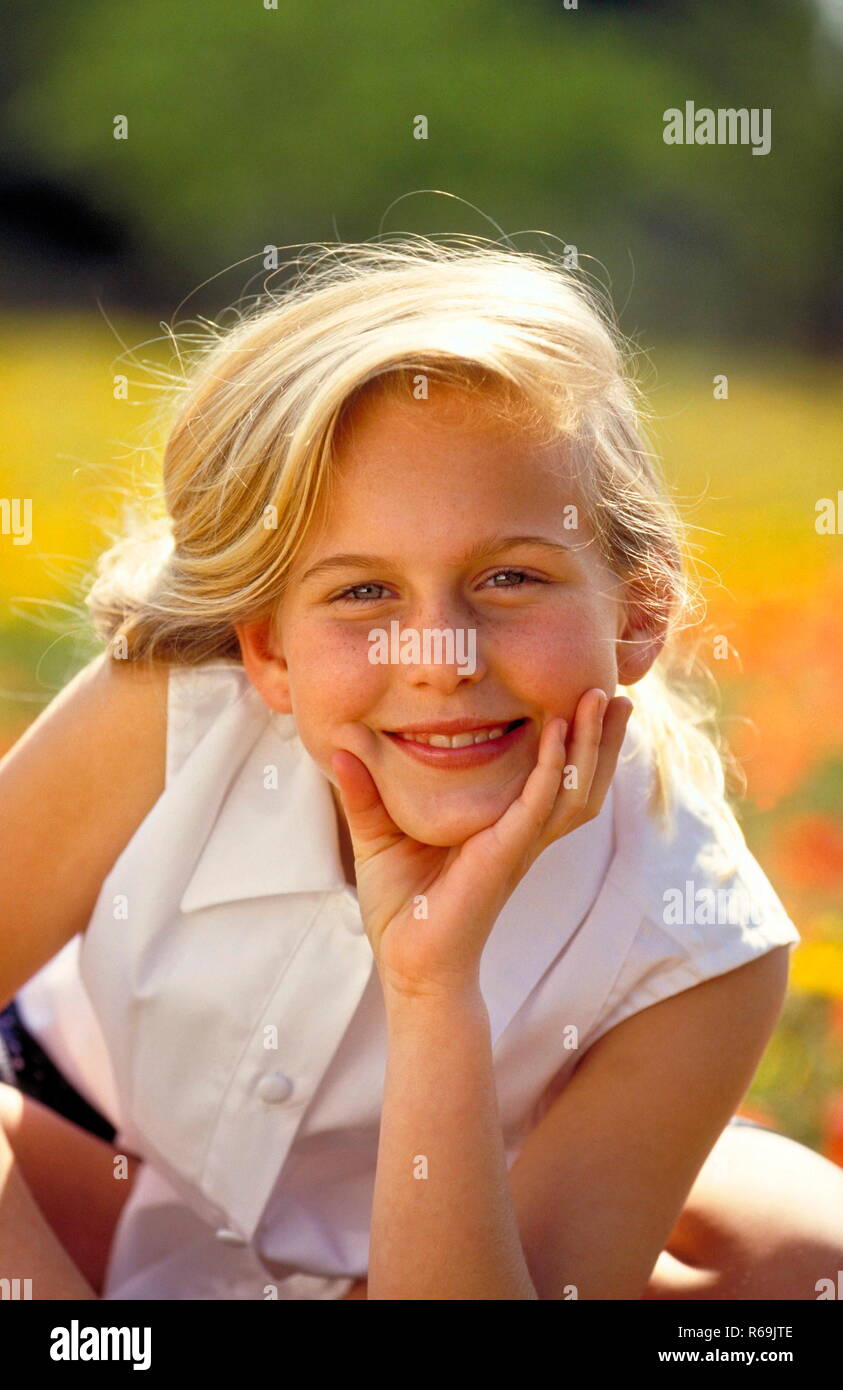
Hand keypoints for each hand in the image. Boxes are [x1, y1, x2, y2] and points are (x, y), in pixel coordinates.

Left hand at [330, 689, 632, 999]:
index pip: (552, 778)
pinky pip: (539, 804)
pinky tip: (558, 734)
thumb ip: (366, 789)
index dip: (575, 743)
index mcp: (503, 828)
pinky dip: (552, 767)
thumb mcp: (378, 835)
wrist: (408, 964)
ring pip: (574, 788)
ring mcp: (519, 844)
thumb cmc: (401, 908)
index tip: (583, 699)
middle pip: (580, 780)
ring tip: (604, 701)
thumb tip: (343, 742)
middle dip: (602, 738)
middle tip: (615, 692)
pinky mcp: (506, 854)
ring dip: (593, 745)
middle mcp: (522, 834)